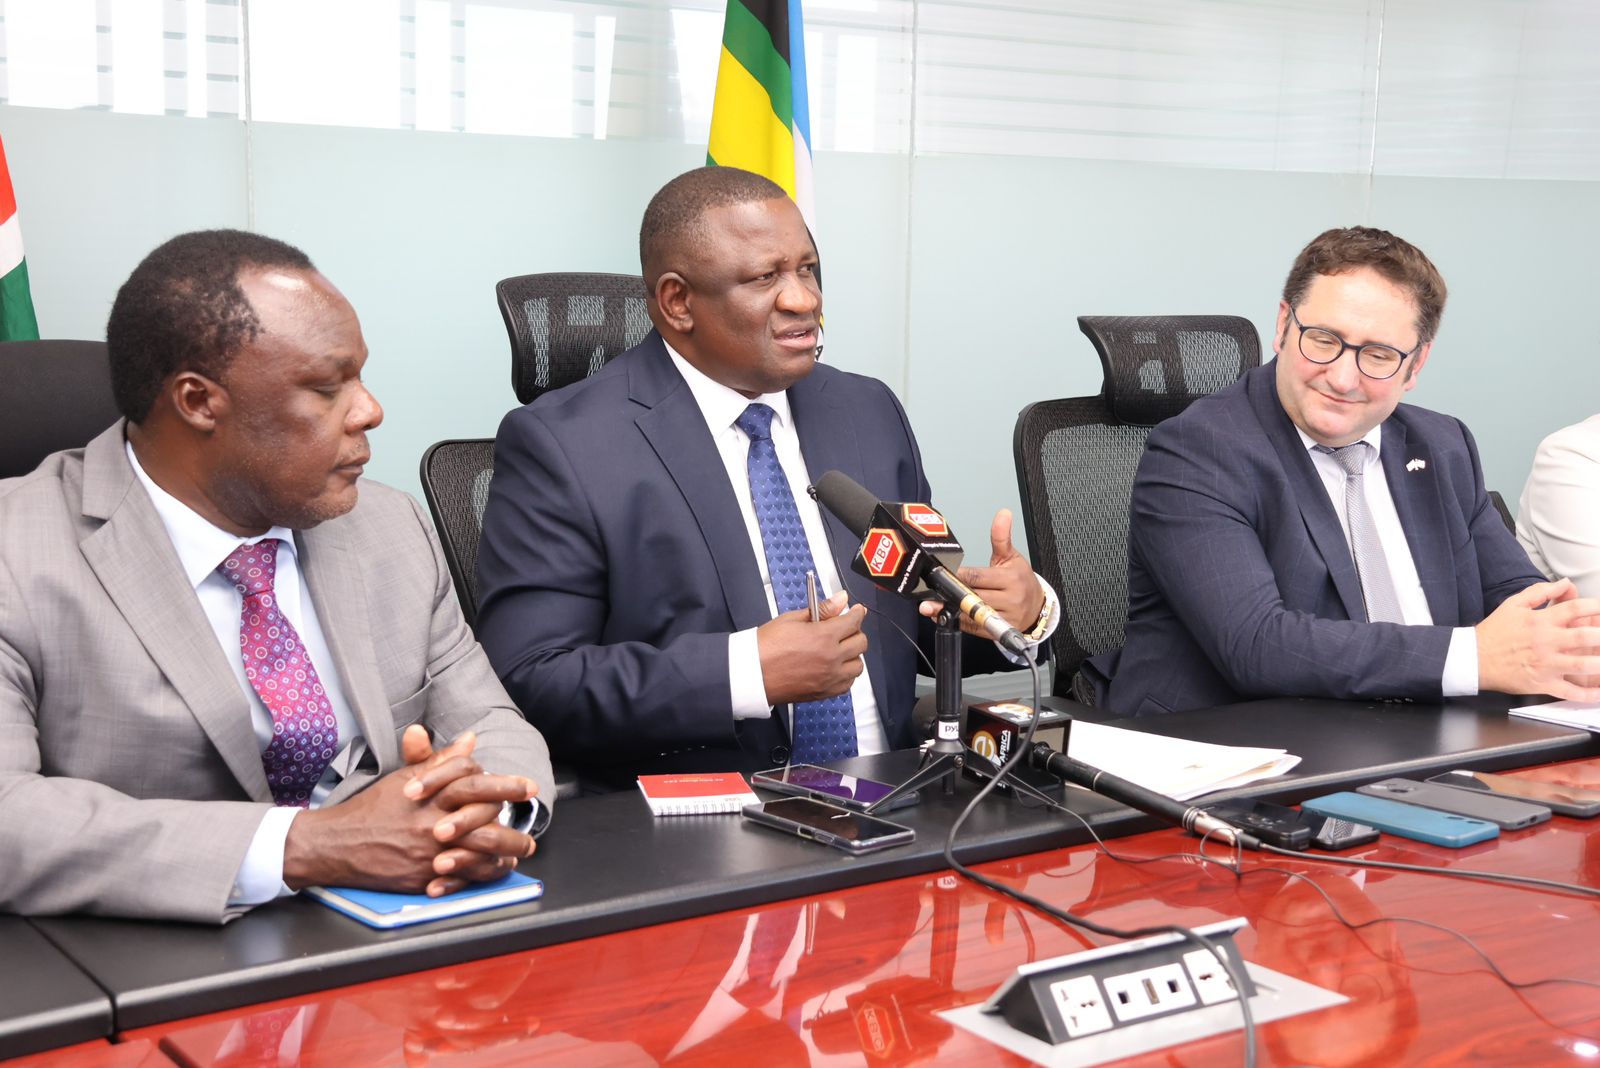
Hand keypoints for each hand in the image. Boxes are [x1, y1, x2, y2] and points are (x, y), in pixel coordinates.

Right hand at [283, 727, 537, 895]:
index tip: (527, 786)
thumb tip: (470, 740)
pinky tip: (497, 869)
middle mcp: (432, 824)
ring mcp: (429, 853)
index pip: (476, 783)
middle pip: (485, 820)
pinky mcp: (423, 877)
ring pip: (479, 853)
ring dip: (507, 852)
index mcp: (430, 796)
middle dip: (515, 823)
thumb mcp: (405, 777)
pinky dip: (484, 874)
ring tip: (522, 851)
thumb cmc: (373, 808)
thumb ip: (441, 761)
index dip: (505, 784)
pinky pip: (463, 878)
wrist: (336, 845)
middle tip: (532, 826)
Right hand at [757, 591, 867, 704]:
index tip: (857, 611)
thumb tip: (840, 600)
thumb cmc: (765, 648)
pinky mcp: (824, 692)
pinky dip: (846, 674)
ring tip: (840, 650)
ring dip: (853, 655)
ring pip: (858, 665)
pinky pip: (848, 683)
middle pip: (861, 643)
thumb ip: (822, 609)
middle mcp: (831, 658)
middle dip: (855, 632)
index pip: (854, 622)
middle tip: (845, 629)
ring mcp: (830, 678)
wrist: (751, 675)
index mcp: (824, 637)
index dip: (858, 613)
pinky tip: (835, 667)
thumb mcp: (792, 619)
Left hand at [918, 509, 1044, 637]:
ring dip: (950, 611)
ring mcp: (1004, 617)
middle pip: (973, 596)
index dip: (958, 575)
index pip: (978, 577)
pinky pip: (975, 628)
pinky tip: (944, 616)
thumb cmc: (1021, 580)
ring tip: (930, 607)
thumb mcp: (1011, 557)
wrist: (1037, 606)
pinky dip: (958, 622)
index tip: (942, 573)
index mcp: (1010, 578)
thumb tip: (1003, 513)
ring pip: (973, 614)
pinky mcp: (999, 630)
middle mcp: (1009, 599)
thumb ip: (1001, 537)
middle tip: (931, 590)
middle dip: (951, 593)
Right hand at [1475, 579, 1599, 699]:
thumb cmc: (1494, 631)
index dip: (1596, 606)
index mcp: (1540, 621)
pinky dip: (1589, 695)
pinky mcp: (1543, 684)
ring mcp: (1546, 664)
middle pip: (1585, 636)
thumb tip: (1565, 583)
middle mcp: (1546, 642)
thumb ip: (1540, 591)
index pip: (1575, 608)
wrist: (1473, 659)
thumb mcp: (1513, 604)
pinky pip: (1570, 692)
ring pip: (1582, 665)